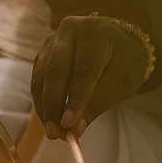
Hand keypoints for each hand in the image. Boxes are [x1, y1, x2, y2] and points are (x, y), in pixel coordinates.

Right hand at [31, 14, 148, 138]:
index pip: (83, 70)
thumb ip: (96, 105)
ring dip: (44, 106)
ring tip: (52, 131)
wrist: (117, 45)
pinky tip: (49, 118)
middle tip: (54, 133)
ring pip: (41, 75)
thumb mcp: (120, 83)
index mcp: (96, 32)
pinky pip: (38, 78)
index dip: (75, 99)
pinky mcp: (44, 52)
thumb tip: (75, 130)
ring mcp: (53, 39)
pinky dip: (42, 101)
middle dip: (53, 105)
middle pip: (55, 70)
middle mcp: (71, 29)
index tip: (68, 125)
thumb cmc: (123, 63)